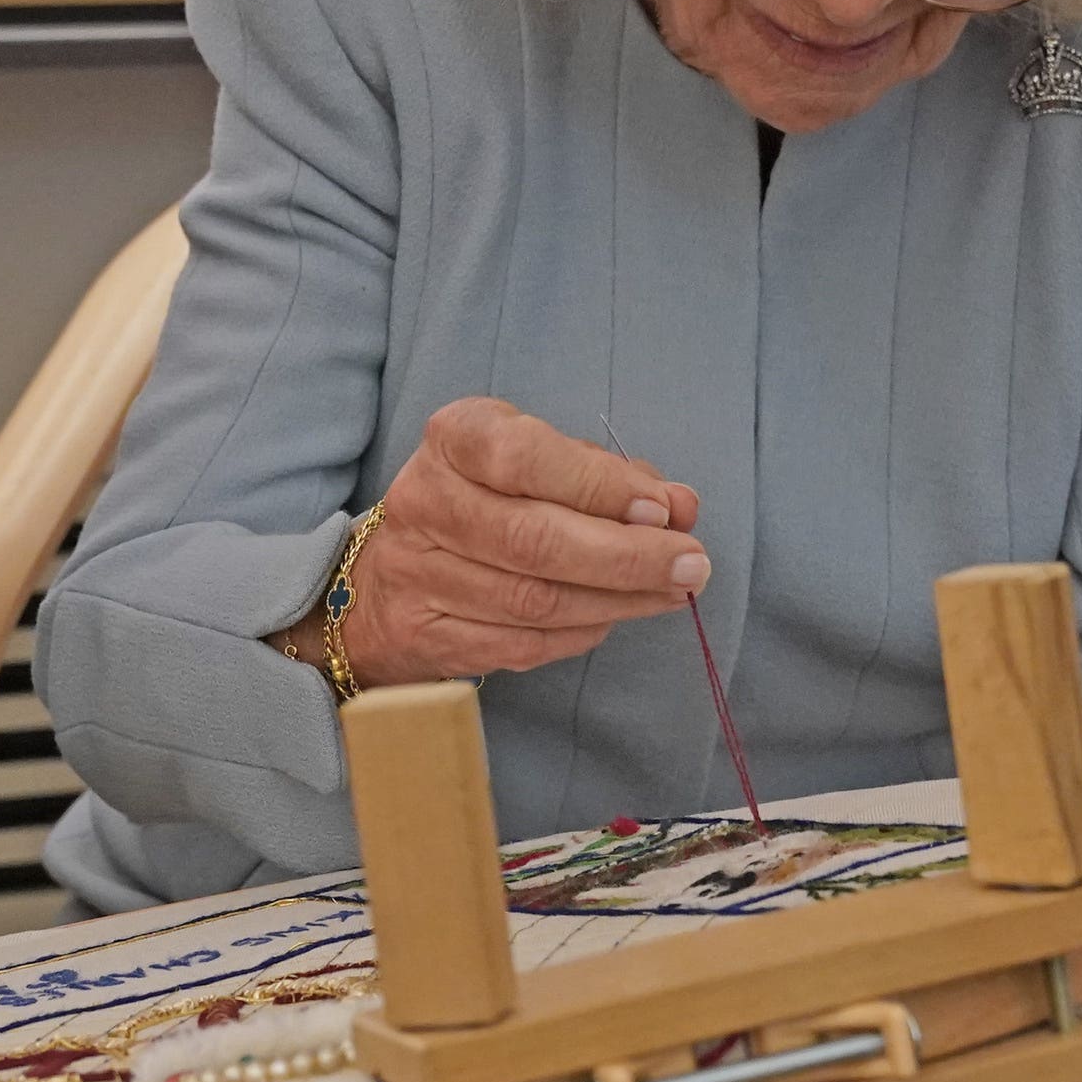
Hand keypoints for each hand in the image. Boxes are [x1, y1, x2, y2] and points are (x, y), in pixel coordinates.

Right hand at [323, 398, 707, 687]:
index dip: (598, 487)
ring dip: (618, 601)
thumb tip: (680, 506)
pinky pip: (521, 643)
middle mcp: (424, 501)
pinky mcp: (425, 634)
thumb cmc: (487, 504)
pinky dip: (581, 633)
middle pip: (533, 539)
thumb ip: (610, 478)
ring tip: (672, 592)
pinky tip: (614, 617)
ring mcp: (416, 573)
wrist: (389, 577)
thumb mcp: (542, 465)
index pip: (523, 458)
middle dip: (627, 556)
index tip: (663, 511)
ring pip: (533, 600)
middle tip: (691, 565)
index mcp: (454, 439)